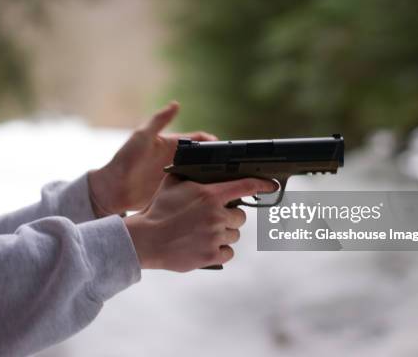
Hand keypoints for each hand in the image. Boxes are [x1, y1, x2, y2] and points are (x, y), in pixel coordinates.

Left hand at [88, 101, 216, 215]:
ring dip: (213, 178)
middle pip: (204, 158)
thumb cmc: (125, 159)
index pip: (199, 139)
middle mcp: (178, 159)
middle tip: (232, 169)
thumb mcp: (142, 136)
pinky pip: (193, 191)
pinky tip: (211, 197)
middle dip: (219, 161)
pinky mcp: (174, 193)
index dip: (213, 142)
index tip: (225, 149)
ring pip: (202, 176)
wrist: (113, 188)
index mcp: (173, 144)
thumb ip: (159, 121)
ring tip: (226, 184)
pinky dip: (203, 192)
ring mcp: (177, 176)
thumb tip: (176, 104)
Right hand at [124, 175, 276, 271]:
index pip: (245, 186)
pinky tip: (205, 246)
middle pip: (240, 216)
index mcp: (210, 195)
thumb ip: (189, 173)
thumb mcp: (171, 183)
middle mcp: (216, 215)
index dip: (262, 185)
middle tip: (213, 219)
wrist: (145, 240)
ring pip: (234, 234)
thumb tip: (197, 163)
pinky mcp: (212, 255)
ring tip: (204, 234)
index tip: (271, 186)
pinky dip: (220, 250)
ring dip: (224, 234)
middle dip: (229, 217)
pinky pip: (228, 252)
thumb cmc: (157, 210)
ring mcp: (215, 236)